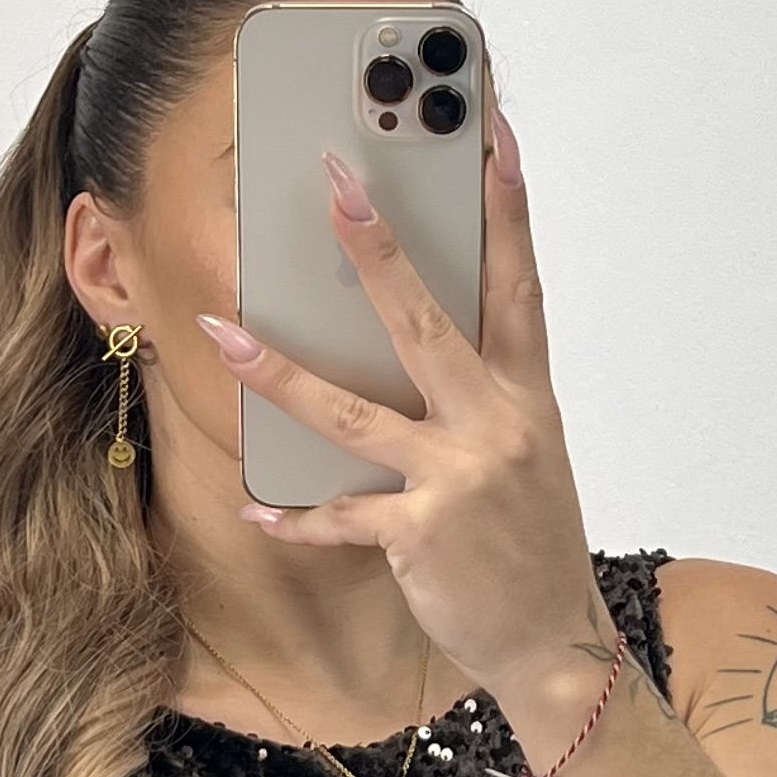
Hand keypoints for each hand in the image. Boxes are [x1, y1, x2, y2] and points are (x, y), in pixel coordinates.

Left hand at [193, 105, 601, 702]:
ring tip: (223, 330)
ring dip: (280, 371)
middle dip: (377, 251)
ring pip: (353, 413)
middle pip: (426, 323)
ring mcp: (458, 480)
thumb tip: (414, 337)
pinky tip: (257, 507)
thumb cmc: (530, 542)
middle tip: (336, 183)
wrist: (554, 643)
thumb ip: (479, 394)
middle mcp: (496, 426)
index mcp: (526, 396)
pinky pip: (341, 517)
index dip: (507, 205)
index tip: (493, 132)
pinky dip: (295, 515)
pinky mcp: (422, 536)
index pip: (519, 281)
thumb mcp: (526, 453)